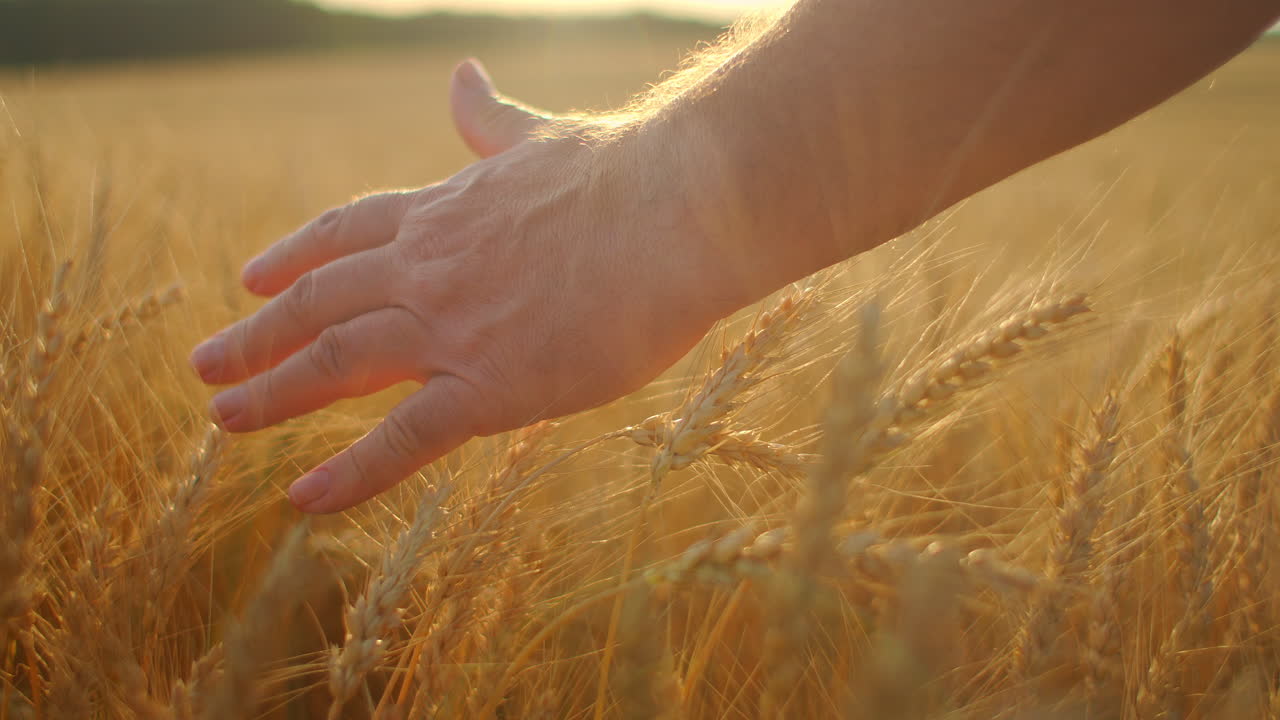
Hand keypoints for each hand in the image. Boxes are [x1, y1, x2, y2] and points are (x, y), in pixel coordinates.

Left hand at [190, 60, 734, 512]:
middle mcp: (428, 268)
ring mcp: (452, 327)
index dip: (292, 259)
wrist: (678, 208)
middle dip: (257, 336)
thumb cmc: (626, 171)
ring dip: (273, 394)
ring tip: (223, 419)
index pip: (345, 235)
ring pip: (338, 363)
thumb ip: (491, 120)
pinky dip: (352, 471)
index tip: (250, 280)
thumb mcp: (540, 136)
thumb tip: (461, 75)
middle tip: (206, 365)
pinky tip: (305, 498)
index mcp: (444, 212)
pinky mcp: (491, 385)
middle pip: (319, 303)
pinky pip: (404, 438)